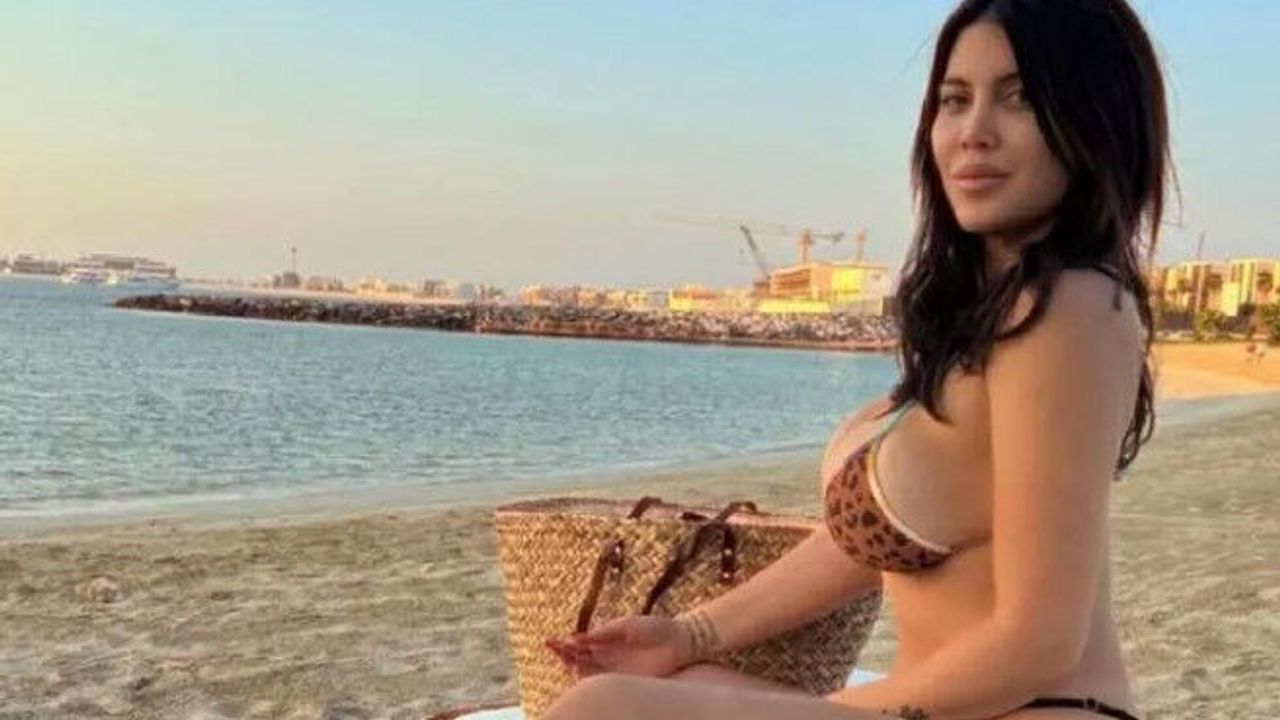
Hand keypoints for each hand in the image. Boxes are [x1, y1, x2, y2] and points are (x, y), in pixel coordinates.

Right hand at [546, 615, 693, 679]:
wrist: (681, 642)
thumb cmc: (656, 629)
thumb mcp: (627, 626)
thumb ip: (605, 632)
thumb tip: (580, 636)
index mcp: (608, 641)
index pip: (581, 645)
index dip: (566, 644)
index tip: (553, 641)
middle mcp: (609, 657)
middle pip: (579, 659)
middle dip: (564, 654)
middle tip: (552, 647)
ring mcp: (616, 670)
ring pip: (587, 671)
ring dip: (572, 665)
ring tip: (561, 656)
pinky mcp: (627, 681)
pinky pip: (603, 682)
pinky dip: (588, 679)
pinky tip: (578, 672)